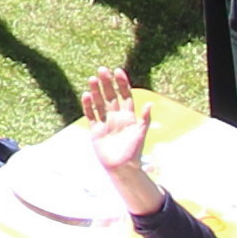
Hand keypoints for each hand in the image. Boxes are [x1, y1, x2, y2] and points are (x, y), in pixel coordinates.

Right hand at [77, 64, 151, 189]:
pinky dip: (88, 105)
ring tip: (92, 79)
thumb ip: (144, 118)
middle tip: (102, 70)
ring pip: (99, 103)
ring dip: (96, 91)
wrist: (121, 167)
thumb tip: (150, 103)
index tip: (118, 71)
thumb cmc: (133, 151)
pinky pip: (91, 115)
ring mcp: (105, 122)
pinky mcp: (96, 130)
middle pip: (110, 96)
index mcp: (128, 116)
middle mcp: (116, 116)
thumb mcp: (140, 133)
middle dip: (106, 83)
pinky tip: (86, 95)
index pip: (124, 95)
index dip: (121, 83)